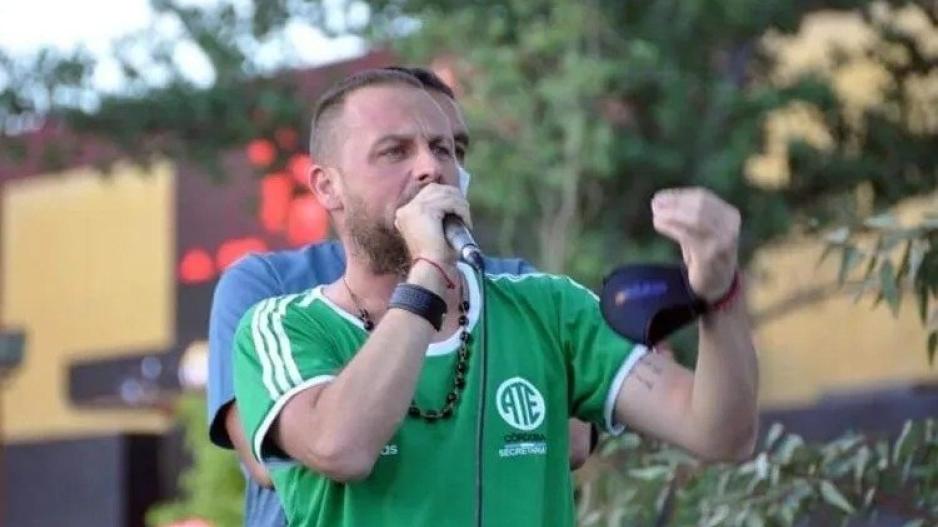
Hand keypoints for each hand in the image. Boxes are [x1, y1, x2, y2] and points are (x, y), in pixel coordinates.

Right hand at [394, 183, 471, 263]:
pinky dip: (461, 209)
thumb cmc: (434, 258)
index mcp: (405, 214)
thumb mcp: (432, 233)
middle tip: (465, 212)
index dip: (445, 196)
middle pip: (435, 189)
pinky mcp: (426, 210)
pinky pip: (449, 202)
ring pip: (444, 194)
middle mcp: (406, 208)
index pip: (427, 193)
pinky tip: (466, 221)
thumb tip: (452, 210)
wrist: (431, 268)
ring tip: (466, 218)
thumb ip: (436, 219)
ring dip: (460, 204)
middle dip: (453, 197)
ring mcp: (414, 208)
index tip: (458, 208)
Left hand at [651, 187, 739, 302]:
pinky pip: (688, 235)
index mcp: (730, 215)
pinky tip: (659, 225)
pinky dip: (671, 227)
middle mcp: (730, 226)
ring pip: (696, 218)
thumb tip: (659, 201)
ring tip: (656, 215)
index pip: (703, 197)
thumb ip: (687, 214)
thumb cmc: (705, 254)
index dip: (679, 195)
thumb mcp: (700, 230)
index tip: (659, 197)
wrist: (718, 285)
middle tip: (655, 205)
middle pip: (700, 205)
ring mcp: (723, 241)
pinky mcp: (711, 255)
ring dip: (672, 214)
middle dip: (674, 203)